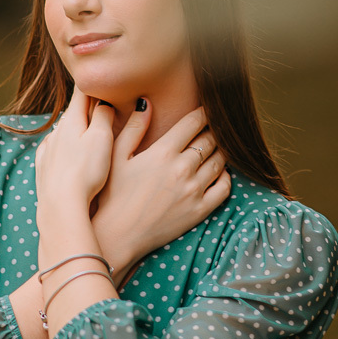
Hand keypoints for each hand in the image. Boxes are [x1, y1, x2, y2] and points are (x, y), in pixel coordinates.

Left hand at [35, 86, 113, 214]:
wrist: (60, 205)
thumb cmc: (85, 172)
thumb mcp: (101, 138)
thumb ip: (103, 115)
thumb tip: (103, 101)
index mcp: (71, 120)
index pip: (82, 91)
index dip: (94, 84)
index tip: (102, 78)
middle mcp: (56, 131)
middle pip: (74, 112)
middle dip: (88, 107)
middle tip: (104, 105)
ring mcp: (47, 149)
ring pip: (65, 131)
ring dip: (78, 129)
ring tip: (91, 134)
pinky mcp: (43, 167)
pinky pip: (56, 149)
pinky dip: (67, 147)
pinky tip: (71, 155)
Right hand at [91, 100, 231, 278]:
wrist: (117, 236)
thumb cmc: (111, 195)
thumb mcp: (116, 157)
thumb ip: (134, 128)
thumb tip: (146, 102)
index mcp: (163, 152)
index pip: (194, 122)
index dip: (203, 112)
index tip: (205, 109)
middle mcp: (183, 168)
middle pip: (210, 139)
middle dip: (213, 130)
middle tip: (212, 127)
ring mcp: (194, 190)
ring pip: (220, 161)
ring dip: (220, 151)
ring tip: (215, 147)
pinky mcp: (200, 210)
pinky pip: (224, 187)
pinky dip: (225, 176)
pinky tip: (217, 173)